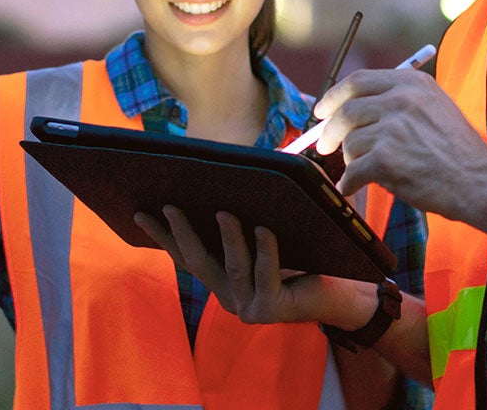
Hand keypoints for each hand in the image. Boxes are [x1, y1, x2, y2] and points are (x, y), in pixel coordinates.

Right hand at [134, 206, 373, 328]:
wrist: (348, 293)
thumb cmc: (311, 258)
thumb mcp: (275, 233)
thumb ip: (251, 216)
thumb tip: (231, 175)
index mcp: (225, 281)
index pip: (187, 256)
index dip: (162, 236)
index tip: (138, 213)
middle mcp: (230, 298)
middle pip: (197, 262)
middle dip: (181, 232)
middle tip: (169, 204)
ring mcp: (248, 307)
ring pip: (231, 266)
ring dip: (227, 237)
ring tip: (224, 211)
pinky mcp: (271, 310)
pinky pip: (265, 274)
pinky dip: (266, 250)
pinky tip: (265, 229)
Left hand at [310, 67, 486, 216]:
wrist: (478, 181)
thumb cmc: (458, 151)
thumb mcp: (434, 107)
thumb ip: (398, 101)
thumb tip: (353, 109)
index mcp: (411, 84)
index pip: (358, 81)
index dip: (334, 96)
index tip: (323, 110)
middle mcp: (401, 100)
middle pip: (346, 110)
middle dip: (330, 131)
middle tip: (325, 145)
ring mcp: (393, 129)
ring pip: (349, 142)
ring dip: (351, 159)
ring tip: (364, 170)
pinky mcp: (386, 158)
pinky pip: (353, 171)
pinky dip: (349, 182)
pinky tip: (353, 187)